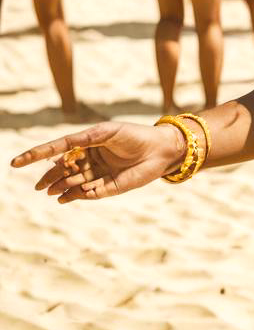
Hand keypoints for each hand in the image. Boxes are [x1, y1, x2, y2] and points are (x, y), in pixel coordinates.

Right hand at [9, 122, 183, 202]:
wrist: (161, 149)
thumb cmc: (134, 135)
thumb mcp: (106, 132)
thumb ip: (84, 139)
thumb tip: (61, 152)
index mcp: (87, 143)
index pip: (57, 149)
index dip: (36, 156)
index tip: (16, 162)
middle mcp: (90, 160)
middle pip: (62, 170)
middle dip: (50, 178)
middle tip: (40, 186)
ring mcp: (97, 174)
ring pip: (72, 183)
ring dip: (62, 187)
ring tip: (53, 190)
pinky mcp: (108, 188)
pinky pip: (87, 194)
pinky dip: (76, 195)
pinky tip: (67, 197)